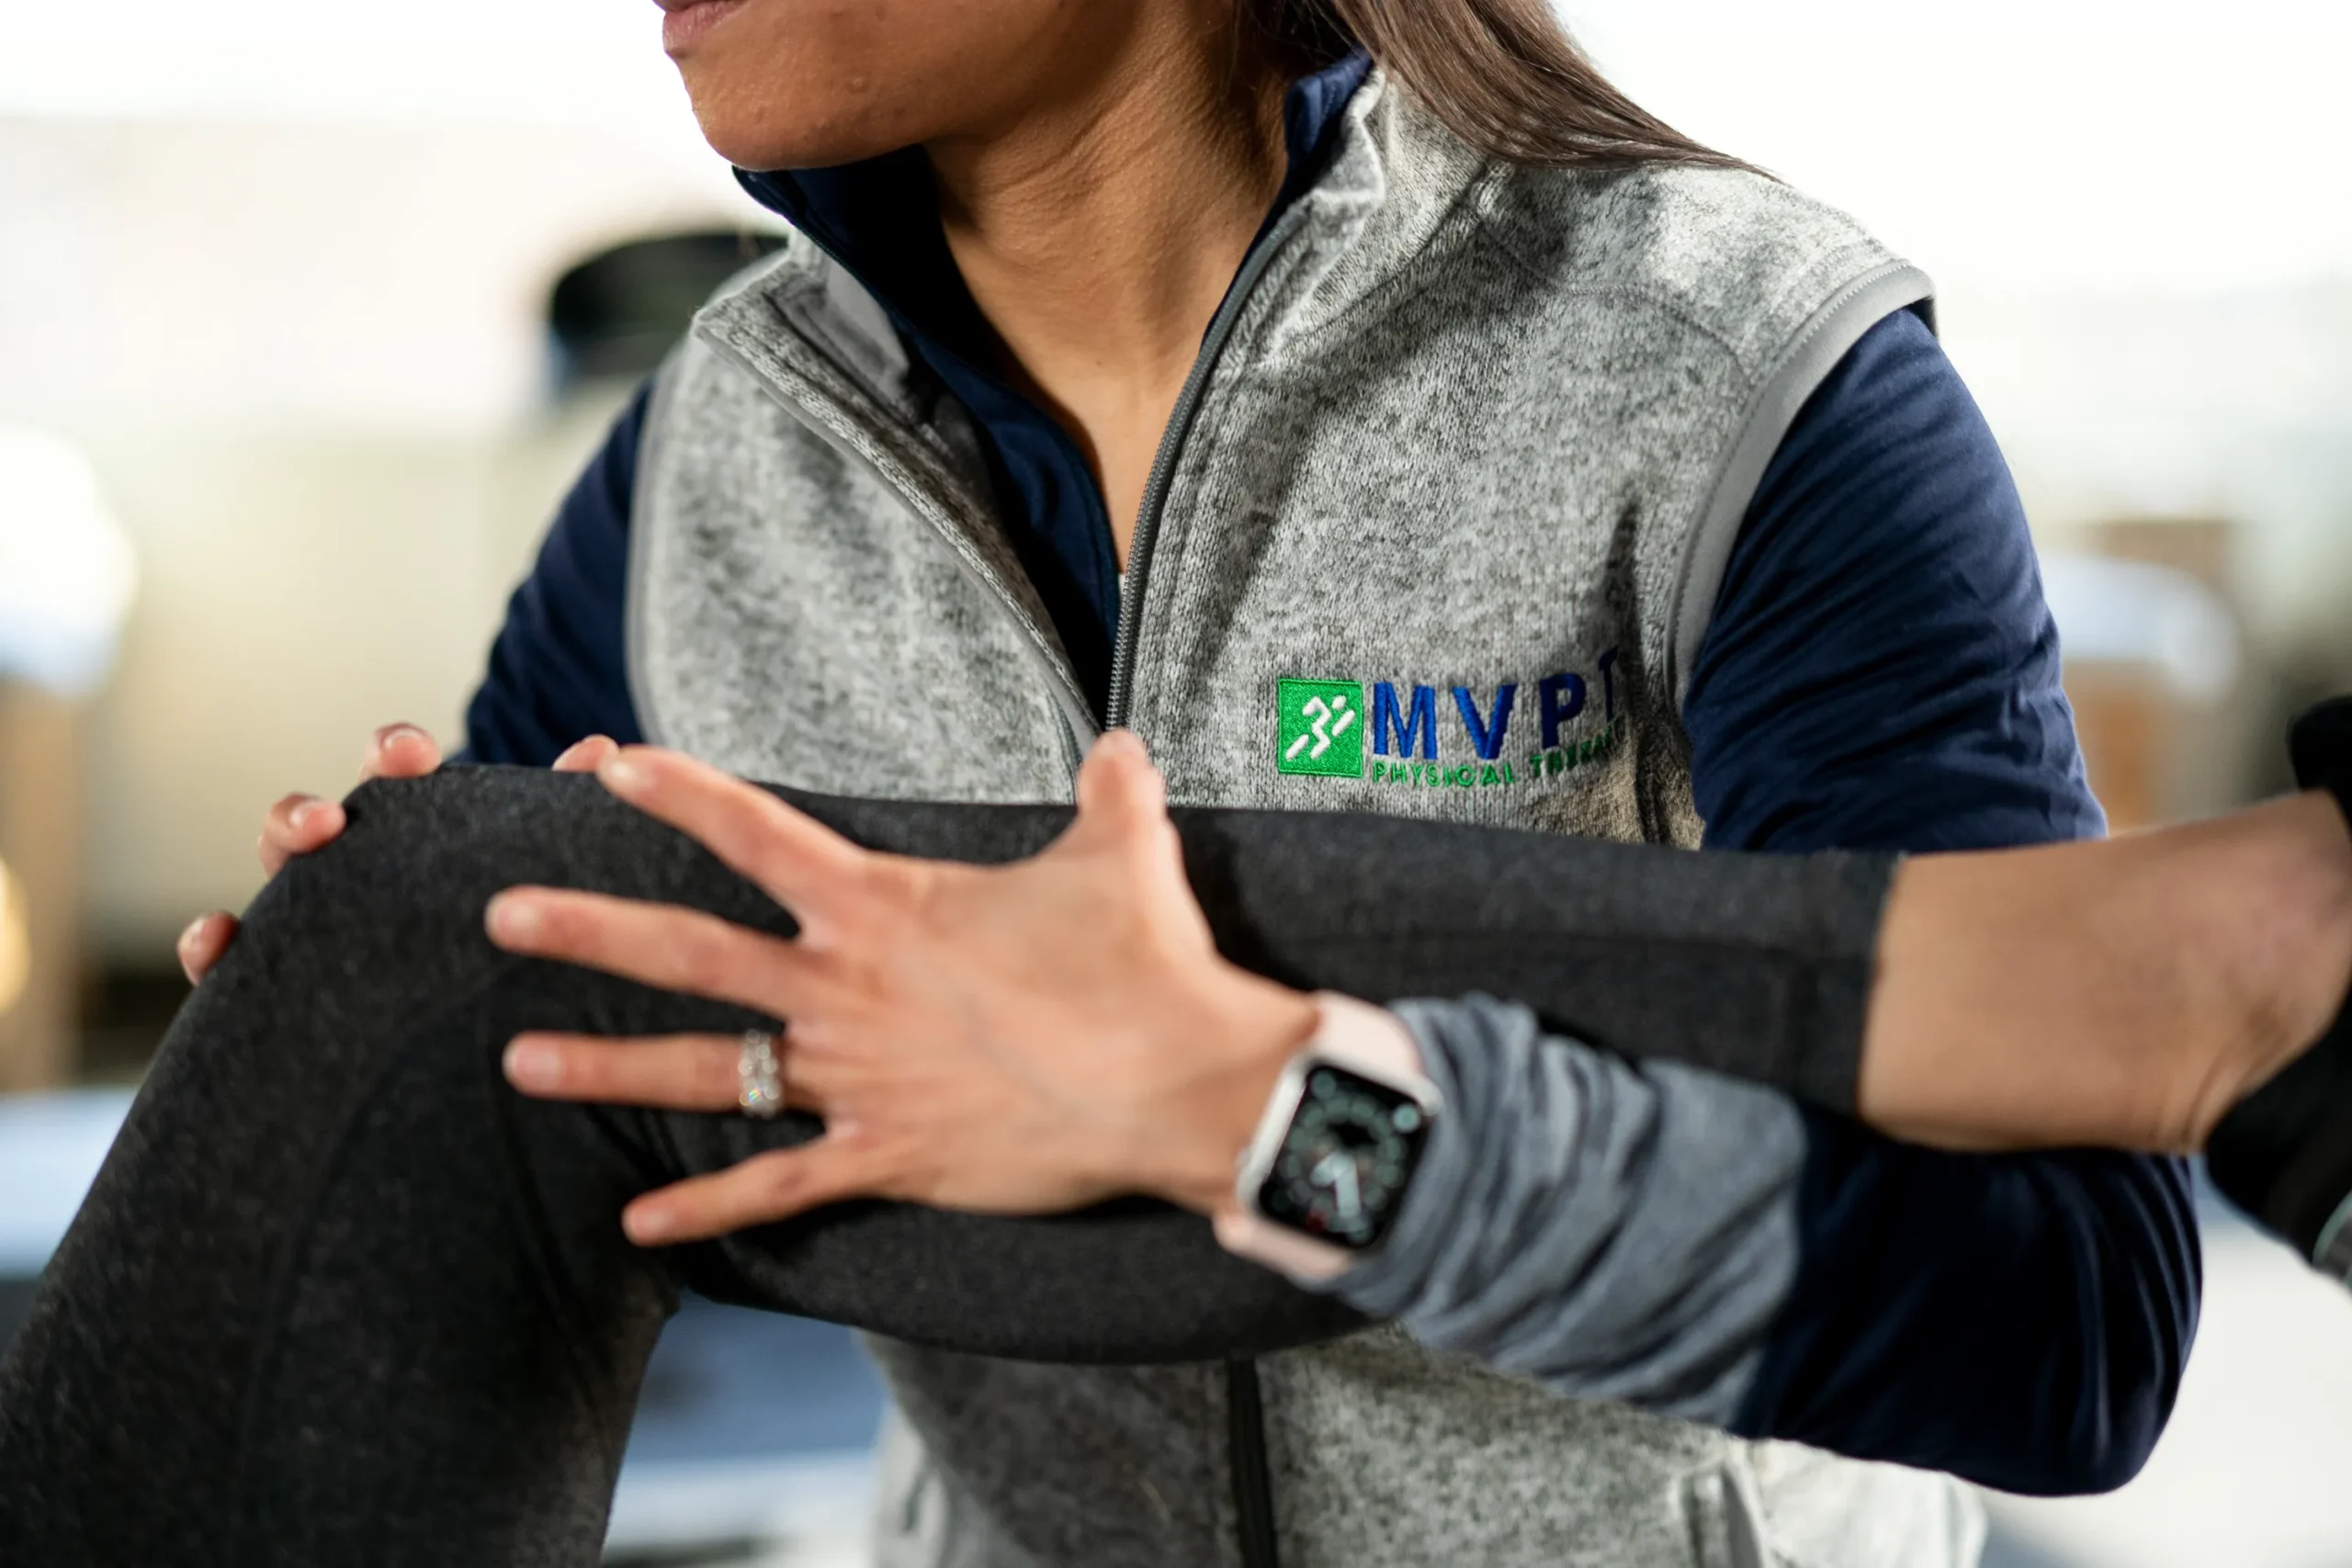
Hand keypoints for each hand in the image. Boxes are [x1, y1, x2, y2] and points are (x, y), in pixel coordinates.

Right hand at [176, 726, 619, 983]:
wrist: (480, 1050)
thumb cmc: (508, 940)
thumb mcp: (538, 876)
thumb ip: (558, 818)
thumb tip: (601, 748)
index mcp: (413, 832)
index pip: (392, 776)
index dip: (392, 754)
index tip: (410, 753)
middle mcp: (353, 868)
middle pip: (313, 823)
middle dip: (310, 811)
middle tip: (330, 822)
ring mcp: (310, 923)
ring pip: (271, 879)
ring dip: (270, 857)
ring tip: (292, 862)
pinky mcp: (279, 985)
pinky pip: (231, 964)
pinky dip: (212, 944)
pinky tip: (215, 938)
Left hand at [487, 731, 1318, 1245]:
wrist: (1176, 1080)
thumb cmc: (1144, 962)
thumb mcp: (1125, 851)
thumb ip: (1108, 789)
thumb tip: (1121, 746)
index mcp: (885, 903)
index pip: (757, 831)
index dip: (678, 794)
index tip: (609, 768)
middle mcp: (847, 986)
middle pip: (689, 950)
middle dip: (585, 931)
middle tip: (497, 917)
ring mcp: (856, 1079)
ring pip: (705, 1070)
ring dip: (607, 1069)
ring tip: (516, 1065)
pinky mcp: (886, 1157)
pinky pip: (775, 1190)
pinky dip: (705, 1207)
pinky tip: (635, 1224)